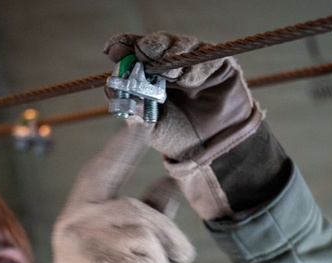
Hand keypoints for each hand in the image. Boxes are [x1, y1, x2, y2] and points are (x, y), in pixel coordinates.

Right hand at [35, 125, 195, 262]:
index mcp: (75, 217)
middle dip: (168, 238)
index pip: (100, 173)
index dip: (121, 148)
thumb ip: (145, 219)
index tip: (142, 120)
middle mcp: (73, 224)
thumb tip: (170, 182)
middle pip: (138, 212)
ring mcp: (82, 242)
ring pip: (147, 237)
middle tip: (186, 260)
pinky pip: (149, 261)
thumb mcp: (128, 255)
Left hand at [103, 31, 261, 161]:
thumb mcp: (149, 127)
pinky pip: (207, 58)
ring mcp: (196, 62)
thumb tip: (112, 88)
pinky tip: (186, 80)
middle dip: (149, 46)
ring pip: (183, 45)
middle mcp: (172, 63)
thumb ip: (133, 109)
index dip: (124, 46)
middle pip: (159, 43)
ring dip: (171, 56)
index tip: (112, 49)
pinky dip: (195, 68)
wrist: (208, 150)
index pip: (135, 51)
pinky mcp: (219, 66)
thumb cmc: (176, 136)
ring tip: (166, 73)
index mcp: (150, 73)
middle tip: (142, 53)